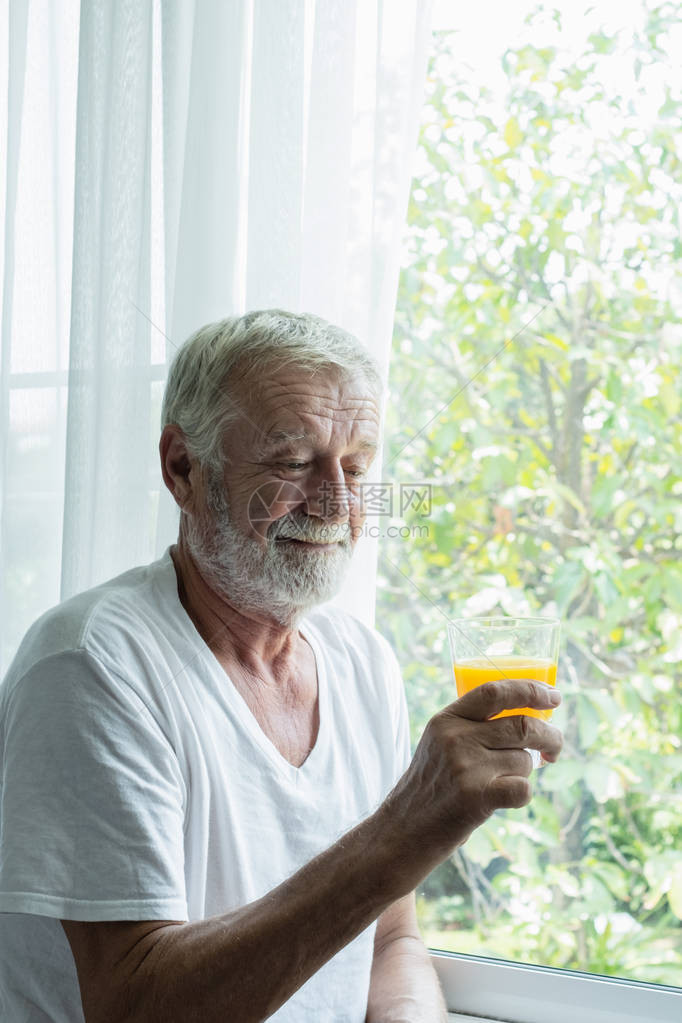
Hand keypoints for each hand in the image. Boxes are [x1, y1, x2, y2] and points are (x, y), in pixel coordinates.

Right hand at [384, 679, 562, 880]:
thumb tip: (531, 715)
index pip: (495, 691)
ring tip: (502, 783)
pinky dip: (523, 794)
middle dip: (550, 735)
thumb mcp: (439, 742)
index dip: (530, 690)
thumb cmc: (430, 786)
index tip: (554, 696)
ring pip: (524, 760)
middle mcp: (456, 738)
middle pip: (522, 724)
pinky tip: (507, 798)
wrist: (403, 830)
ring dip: (524, 772)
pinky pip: (523, 788)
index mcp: (447, 719)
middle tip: (554, 748)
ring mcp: (465, 767)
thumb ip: (472, 726)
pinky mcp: (475, 798)